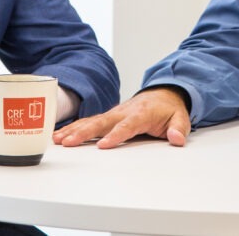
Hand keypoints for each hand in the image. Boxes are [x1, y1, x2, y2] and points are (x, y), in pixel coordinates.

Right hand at [53, 87, 190, 148]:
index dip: (115, 135)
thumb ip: (179, 129)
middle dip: (84, 132)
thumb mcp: (180, 118)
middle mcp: (124, 111)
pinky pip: (90, 121)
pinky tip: (60, 135)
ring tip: (58, 140)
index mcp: (141, 113)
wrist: (163, 93)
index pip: (127, 125)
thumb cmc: (168, 108)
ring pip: (92, 121)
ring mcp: (114, 113)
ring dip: (74, 130)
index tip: (103, 145)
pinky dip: (75, 127)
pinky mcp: (108, 116)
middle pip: (102, 122)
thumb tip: (176, 139)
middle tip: (69, 142)